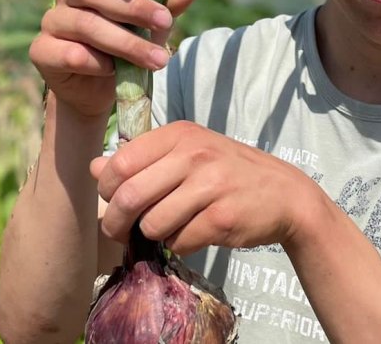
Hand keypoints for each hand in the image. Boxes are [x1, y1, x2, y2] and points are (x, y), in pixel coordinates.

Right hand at [29, 0, 201, 118]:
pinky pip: (70, 54)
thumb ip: (168, 4)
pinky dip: (97, 63)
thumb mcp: (150, 26)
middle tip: (165, 21)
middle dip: (132, 7)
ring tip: (158, 60)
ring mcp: (51, 24)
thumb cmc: (123, 47)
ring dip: (126, 43)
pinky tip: (115, 71)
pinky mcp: (43, 52)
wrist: (97, 91)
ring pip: (86, 26)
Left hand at [90, 121, 321, 254]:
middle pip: (129, 197)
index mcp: (179, 134)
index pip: (120, 163)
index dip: (107, 190)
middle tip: (121, 231)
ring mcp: (210, 186)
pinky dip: (180, 245)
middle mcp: (194, 155)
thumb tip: (95, 168)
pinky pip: (179, 242)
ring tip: (170, 227)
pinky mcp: (222, 218)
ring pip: (152, 224)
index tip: (113, 202)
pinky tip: (196, 233)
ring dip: (154, 235)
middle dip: (117, 223)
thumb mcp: (187, 154)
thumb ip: (141, 159)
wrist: (285, 195)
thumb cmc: (229, 172)